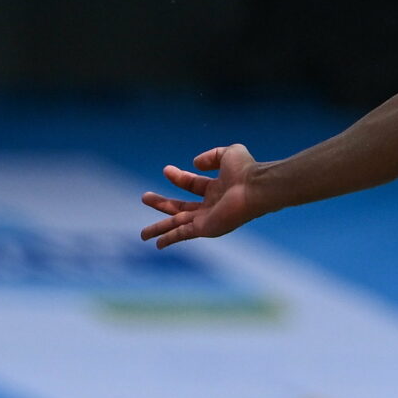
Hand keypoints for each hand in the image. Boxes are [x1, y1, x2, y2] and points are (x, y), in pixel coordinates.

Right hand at [139, 143, 262, 248]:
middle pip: (181, 207)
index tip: (166, 170)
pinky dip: (170, 239)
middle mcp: (211, 206)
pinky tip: (157, 244)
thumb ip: (212, 156)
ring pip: (178, 224)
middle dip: (162, 203)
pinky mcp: (205, 228)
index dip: (178, 177)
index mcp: (217, 189)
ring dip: (160, 228)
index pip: (192, 184)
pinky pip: (183, 234)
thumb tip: (194, 163)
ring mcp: (207, 219)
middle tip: (144, 197)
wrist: (254, 188)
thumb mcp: (228, 153)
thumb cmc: (246, 171)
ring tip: (142, 234)